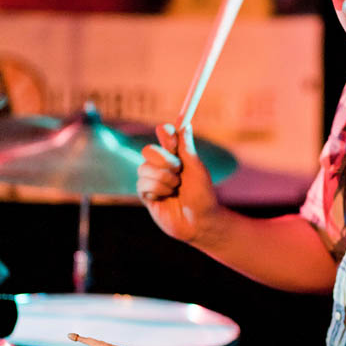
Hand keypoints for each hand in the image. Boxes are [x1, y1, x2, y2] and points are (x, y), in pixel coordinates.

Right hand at [137, 123, 218, 243]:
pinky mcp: (146, 194)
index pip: (165, 137)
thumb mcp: (197, 169)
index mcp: (176, 156)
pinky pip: (143, 183)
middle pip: (149, 150)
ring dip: (164, 179)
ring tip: (176, 189)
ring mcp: (152, 180)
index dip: (165, 133)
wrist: (200, 221)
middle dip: (164, 160)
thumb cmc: (202, 195)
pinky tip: (166, 198)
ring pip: (144, 168)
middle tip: (178, 170)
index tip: (170, 136)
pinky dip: (158, 189)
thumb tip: (186, 124)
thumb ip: (187, 148)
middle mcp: (162, 166)